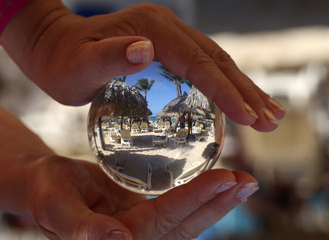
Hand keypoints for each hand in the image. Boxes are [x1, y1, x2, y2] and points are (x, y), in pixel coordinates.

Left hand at [0, 2, 283, 132]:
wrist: (57, 47)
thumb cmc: (63, 62)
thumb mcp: (78, 65)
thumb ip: (109, 58)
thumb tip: (146, 51)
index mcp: (154, 29)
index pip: (200, 64)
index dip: (227, 91)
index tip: (251, 118)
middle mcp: (168, 29)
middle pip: (217, 62)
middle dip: (246, 92)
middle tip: (272, 120)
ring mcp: (169, 38)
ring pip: (216, 64)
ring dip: (243, 89)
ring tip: (268, 113)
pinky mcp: (167, 49)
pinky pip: (202, 68)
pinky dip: (224, 87)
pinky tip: (236, 102)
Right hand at [28, 156, 257, 239]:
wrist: (46, 185)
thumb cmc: (46, 193)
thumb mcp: (56, 207)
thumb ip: (81, 228)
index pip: (161, 222)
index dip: (193, 201)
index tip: (225, 179)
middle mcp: (136, 238)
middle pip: (183, 226)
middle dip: (217, 205)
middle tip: (248, 182)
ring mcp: (142, 227)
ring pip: (186, 219)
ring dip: (216, 202)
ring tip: (244, 182)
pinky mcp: (144, 214)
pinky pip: (177, 208)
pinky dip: (199, 196)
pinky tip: (219, 184)